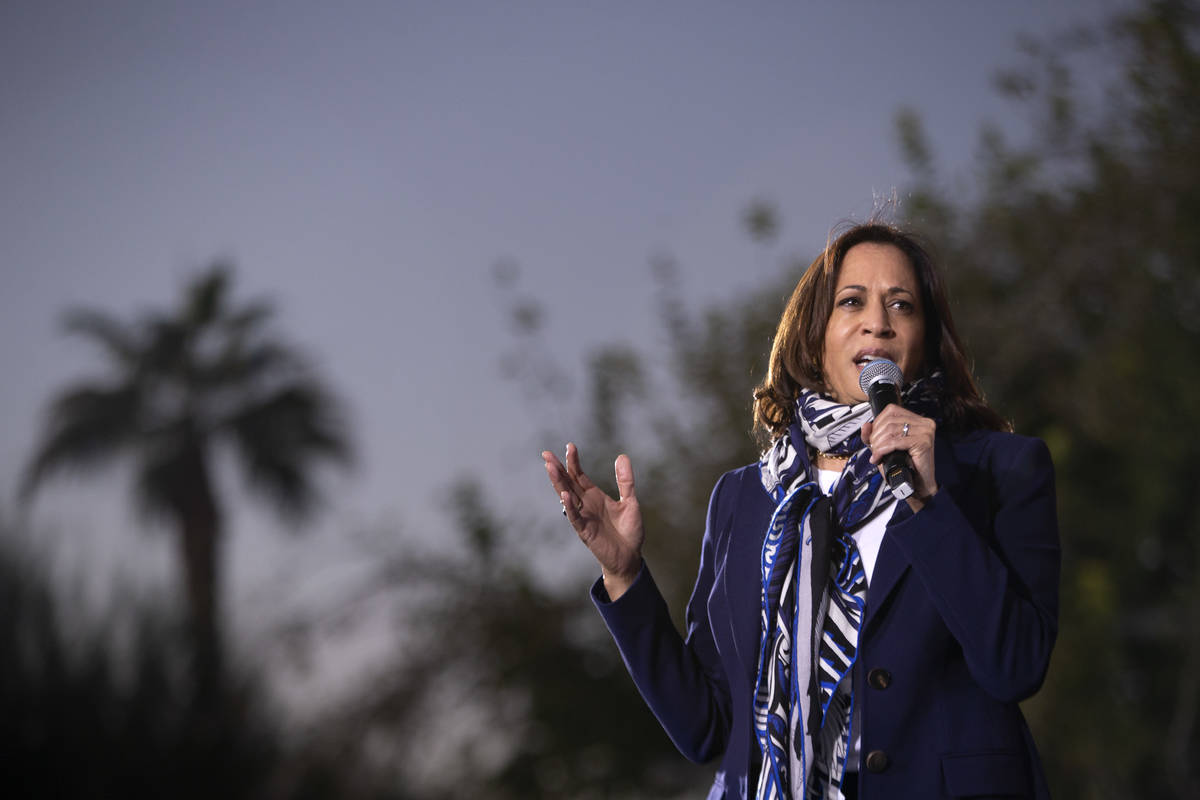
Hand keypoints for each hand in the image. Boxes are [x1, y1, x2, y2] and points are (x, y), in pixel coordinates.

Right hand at [542, 443, 643, 598]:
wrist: (630, 557)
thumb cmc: (628, 531)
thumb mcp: (630, 501)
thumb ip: (625, 481)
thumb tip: (621, 456)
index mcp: (594, 496)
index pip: (579, 476)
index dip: (574, 462)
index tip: (570, 446)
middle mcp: (585, 504)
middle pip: (567, 483)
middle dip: (557, 469)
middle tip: (546, 454)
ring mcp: (583, 517)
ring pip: (566, 496)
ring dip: (558, 482)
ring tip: (550, 467)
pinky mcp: (585, 531)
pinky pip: (575, 517)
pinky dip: (569, 506)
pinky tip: (565, 495)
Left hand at [862, 406, 937, 510]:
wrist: (916, 484)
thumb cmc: (904, 466)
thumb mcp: (885, 447)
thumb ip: (873, 436)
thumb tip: (865, 426)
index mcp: (917, 419)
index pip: (891, 410)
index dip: (877, 423)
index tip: (873, 437)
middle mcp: (924, 422)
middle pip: (889, 420)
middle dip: (876, 435)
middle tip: (874, 449)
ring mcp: (925, 431)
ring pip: (891, 430)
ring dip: (878, 444)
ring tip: (876, 454)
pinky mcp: (924, 442)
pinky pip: (895, 442)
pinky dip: (883, 450)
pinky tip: (879, 457)